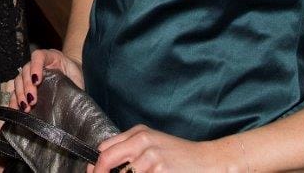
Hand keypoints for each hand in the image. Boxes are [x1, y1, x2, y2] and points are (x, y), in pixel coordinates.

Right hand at [11, 48, 83, 111]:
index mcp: (50, 57)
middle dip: (27, 86)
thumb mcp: (77, 77)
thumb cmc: (74, 74)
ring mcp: (29, 74)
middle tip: (32, 100)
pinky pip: (15, 91)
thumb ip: (76, 85)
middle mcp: (36, 64)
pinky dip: (13, 100)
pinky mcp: (25, 86)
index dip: (35, 67)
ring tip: (25, 107)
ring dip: (19, 95)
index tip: (37, 81)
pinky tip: (14, 110)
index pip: (38, 56)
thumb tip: (77, 101)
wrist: (72, 74)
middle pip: (25, 70)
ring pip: (18, 80)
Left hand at [89, 125, 234, 172]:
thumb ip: (128, 146)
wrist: (209, 160)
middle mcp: (143, 144)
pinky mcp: (161, 171)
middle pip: (107, 162)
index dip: (95, 167)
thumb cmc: (179, 154)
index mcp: (139, 134)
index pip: (105, 151)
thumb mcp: (152, 142)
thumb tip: (101, 158)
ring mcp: (152, 159)